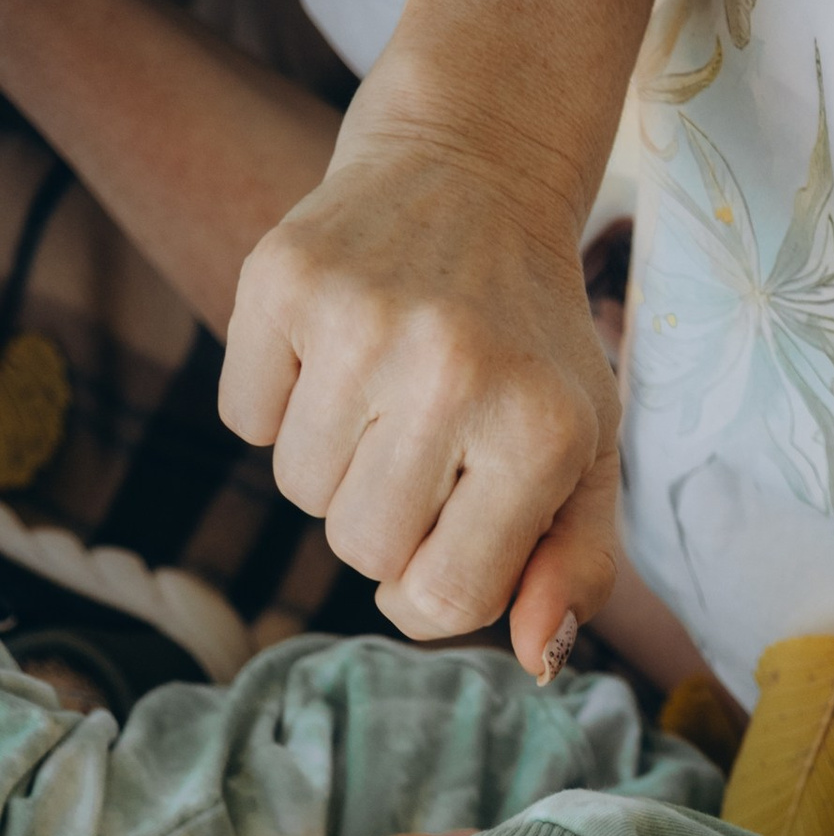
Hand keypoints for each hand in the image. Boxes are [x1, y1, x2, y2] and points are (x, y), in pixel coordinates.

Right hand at [222, 125, 622, 678]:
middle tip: (421, 448)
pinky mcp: (281, 276)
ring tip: (381, 397)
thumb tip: (539, 661)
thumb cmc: (533, 347)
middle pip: (361, 550)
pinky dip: (277, 407)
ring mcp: (360, 318)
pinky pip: (246, 422)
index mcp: (539, 432)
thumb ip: (578, 569)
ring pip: (300, 492)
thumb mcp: (586, 455)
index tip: (450, 541)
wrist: (472, 174)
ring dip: (334, 467)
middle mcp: (452, 371)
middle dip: (384, 523)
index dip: (433, 591)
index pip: (443, 596)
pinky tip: (333, 355)